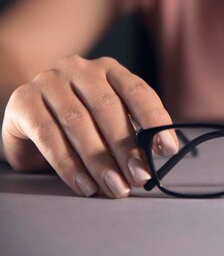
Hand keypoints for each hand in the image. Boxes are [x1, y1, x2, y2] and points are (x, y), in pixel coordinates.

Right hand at [1, 56, 177, 197]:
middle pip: (108, 108)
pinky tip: (85, 185)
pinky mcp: (23, 101)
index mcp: (109, 69)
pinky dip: (69, 165)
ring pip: (78, 122)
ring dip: (100, 161)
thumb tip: (152, 159)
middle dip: (127, 148)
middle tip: (140, 177)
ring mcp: (49, 81)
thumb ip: (129, 131)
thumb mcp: (106, 120)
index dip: (155, 119)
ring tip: (115, 187)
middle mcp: (80, 68)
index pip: (138, 92)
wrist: (26, 114)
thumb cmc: (76, 120)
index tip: (168, 148)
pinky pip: (48, 135)